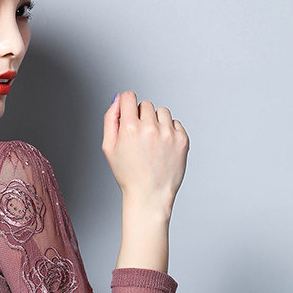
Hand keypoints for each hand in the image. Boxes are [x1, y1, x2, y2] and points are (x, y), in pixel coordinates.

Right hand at [102, 91, 188, 211]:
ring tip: (151, 142)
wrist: (149, 195)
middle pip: (145, 104)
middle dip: (141, 116)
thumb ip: (110, 119)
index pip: (129, 97)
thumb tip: (118, 99)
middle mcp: (150, 127)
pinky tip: (162, 148)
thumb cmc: (128, 174)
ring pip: (162, 112)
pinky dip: (169, 132)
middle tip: (139, 137)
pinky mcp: (182, 139)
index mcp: (130, 127)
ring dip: (156, 122)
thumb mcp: (109, 148)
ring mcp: (168, 133)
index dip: (127, 105)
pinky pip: (175, 123)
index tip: (128, 114)